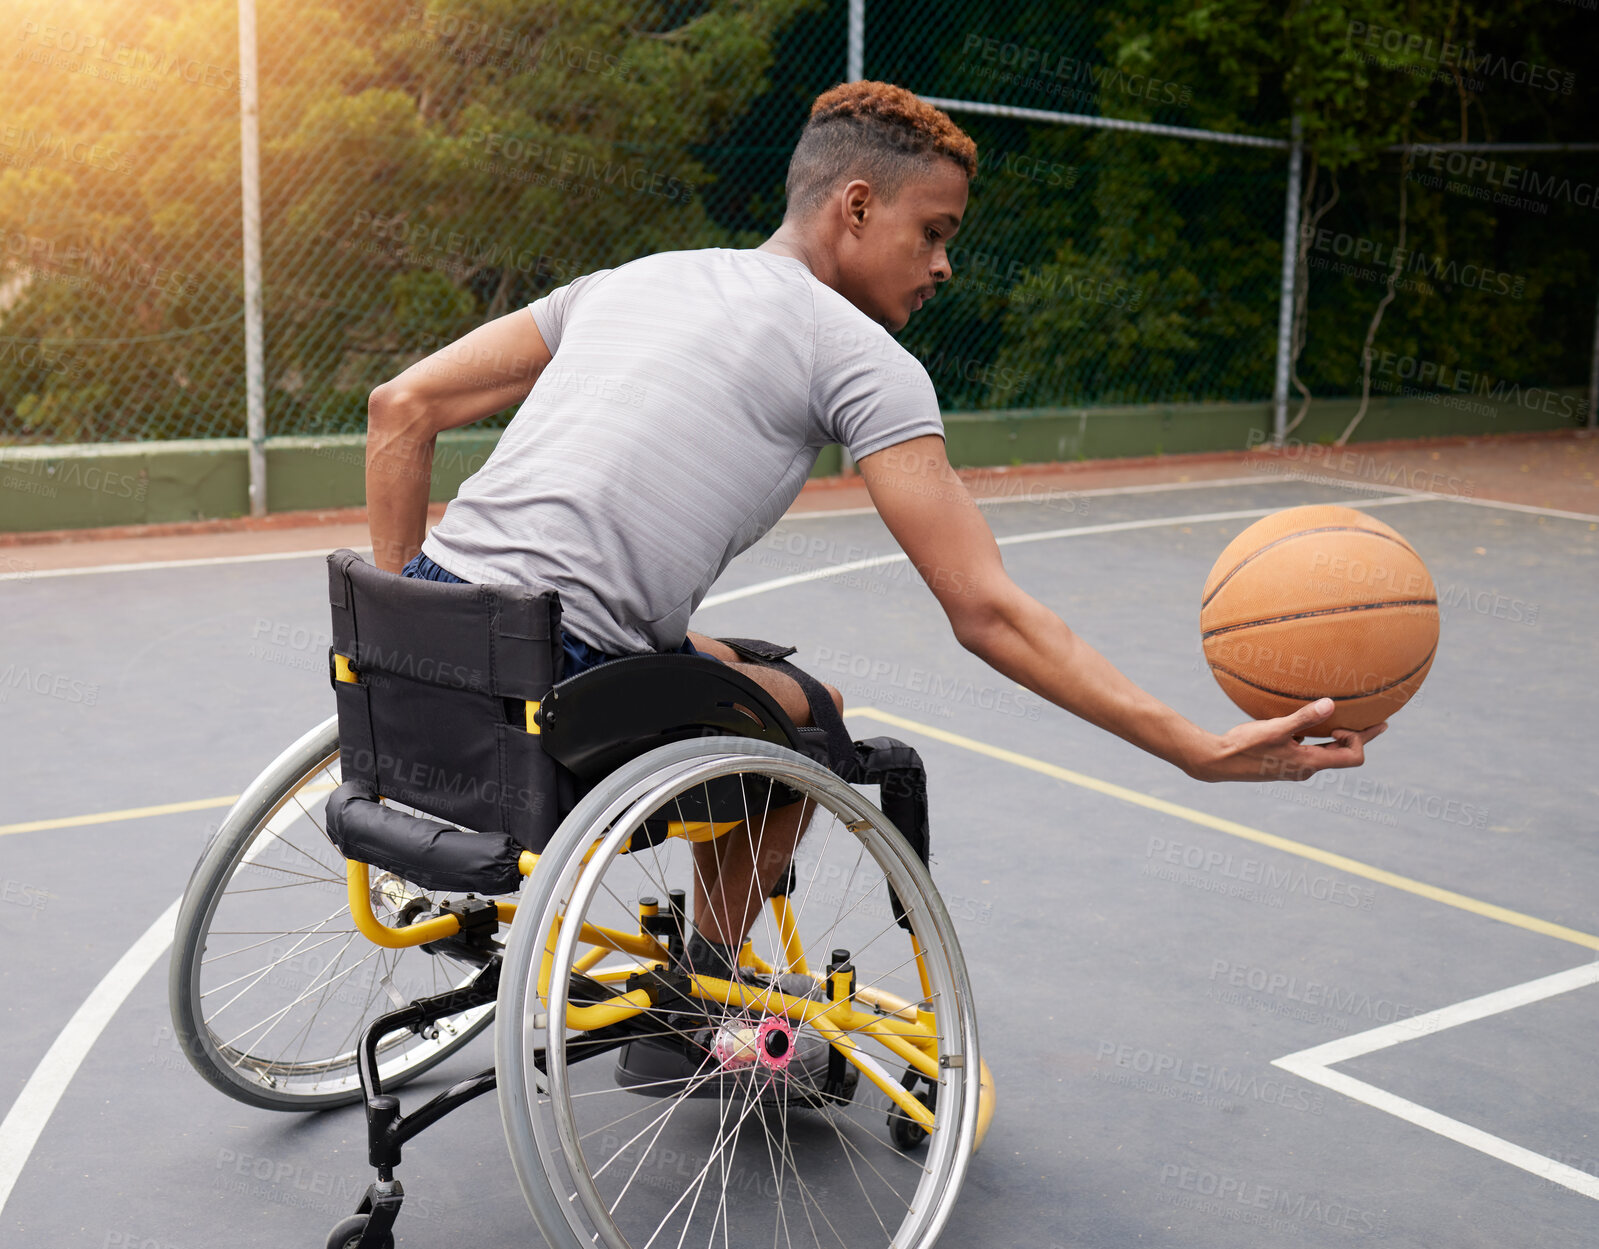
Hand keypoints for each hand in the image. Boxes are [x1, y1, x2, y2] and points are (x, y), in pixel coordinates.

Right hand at [1186, 697, 1386, 782]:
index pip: (1353, 757)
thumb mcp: (1275, 729)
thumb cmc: (1245, 746)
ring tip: (1342, 722)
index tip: (1338, 724)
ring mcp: (1295, 767)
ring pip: (1326, 752)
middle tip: (1380, 723)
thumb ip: (1303, 718)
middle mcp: (1307, 769)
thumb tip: (1331, 705)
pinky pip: (1309, 750)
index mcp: (1310, 763)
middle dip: (1360, 737)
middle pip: (1344, 755)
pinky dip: (1316, 738)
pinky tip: (1304, 725)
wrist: (1218, 762)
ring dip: (1336, 738)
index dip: (1357, 739)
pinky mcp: (1283, 762)